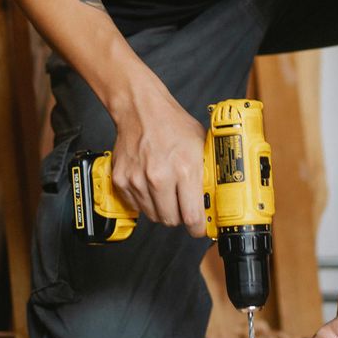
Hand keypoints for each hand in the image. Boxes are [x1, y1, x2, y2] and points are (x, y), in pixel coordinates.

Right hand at [106, 88, 207, 235]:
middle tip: (183, 206)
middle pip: (171, 220)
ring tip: (167, 191)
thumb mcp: (201, 146)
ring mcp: (137, 180)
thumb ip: (208, 173)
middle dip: (180, 217)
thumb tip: (216, 197)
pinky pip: (137, 206)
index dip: (198, 227)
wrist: (141, 109)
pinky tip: (151, 186)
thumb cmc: (172, 124)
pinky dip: (145, 201)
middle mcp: (159, 177)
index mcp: (184, 169)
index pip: (192, 216)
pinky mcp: (121, 181)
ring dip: (162, 209)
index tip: (199, 228)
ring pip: (153, 216)